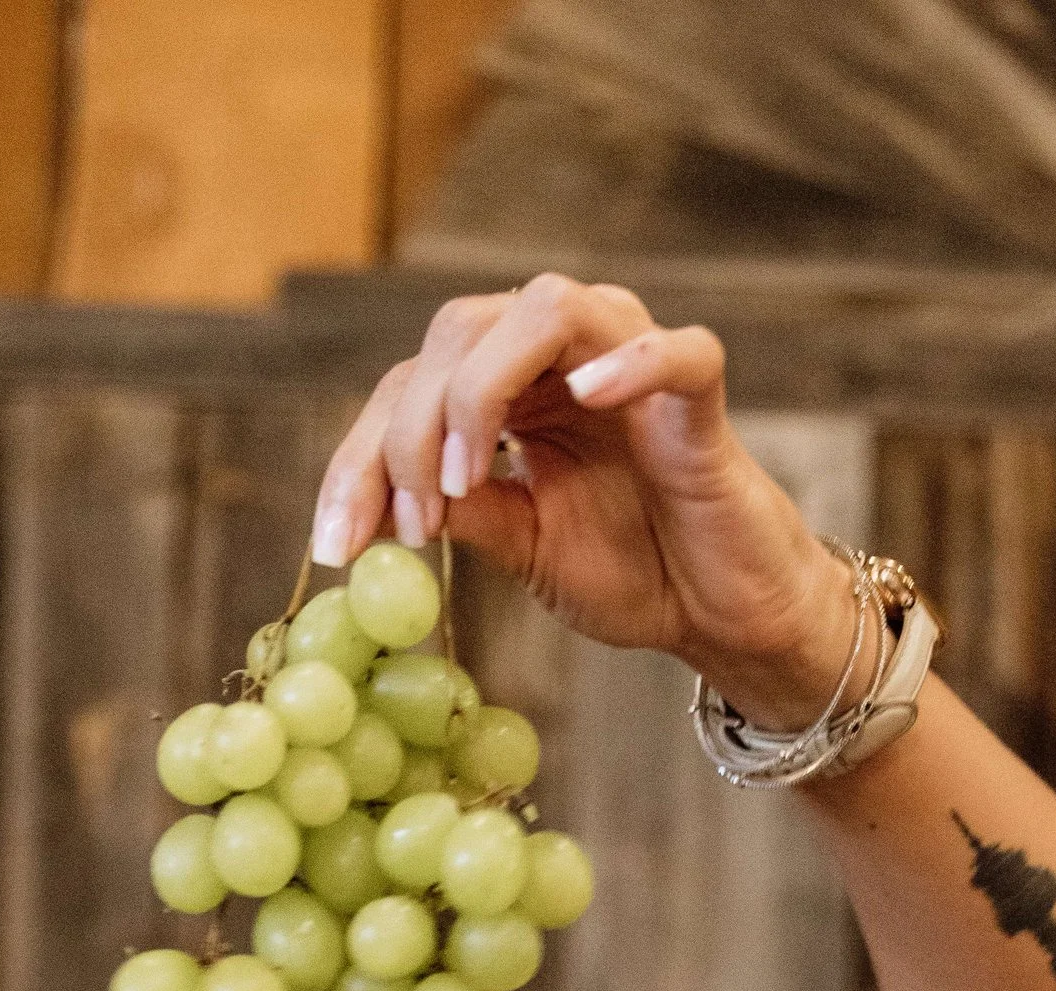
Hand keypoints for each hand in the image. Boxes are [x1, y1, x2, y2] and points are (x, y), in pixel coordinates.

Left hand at [310, 275, 863, 733]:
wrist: (719, 613)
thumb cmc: (632, 569)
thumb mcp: (521, 547)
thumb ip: (463, 510)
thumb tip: (375, 511)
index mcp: (511, 384)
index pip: (414, 386)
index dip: (363, 459)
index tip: (336, 544)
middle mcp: (563, 351)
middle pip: (458, 335)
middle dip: (409, 432)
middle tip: (408, 524)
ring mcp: (631, 359)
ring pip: (544, 312)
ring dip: (482, 391)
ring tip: (461, 481)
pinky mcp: (698, 393)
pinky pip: (673, 350)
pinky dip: (632, 361)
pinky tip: (588, 394)